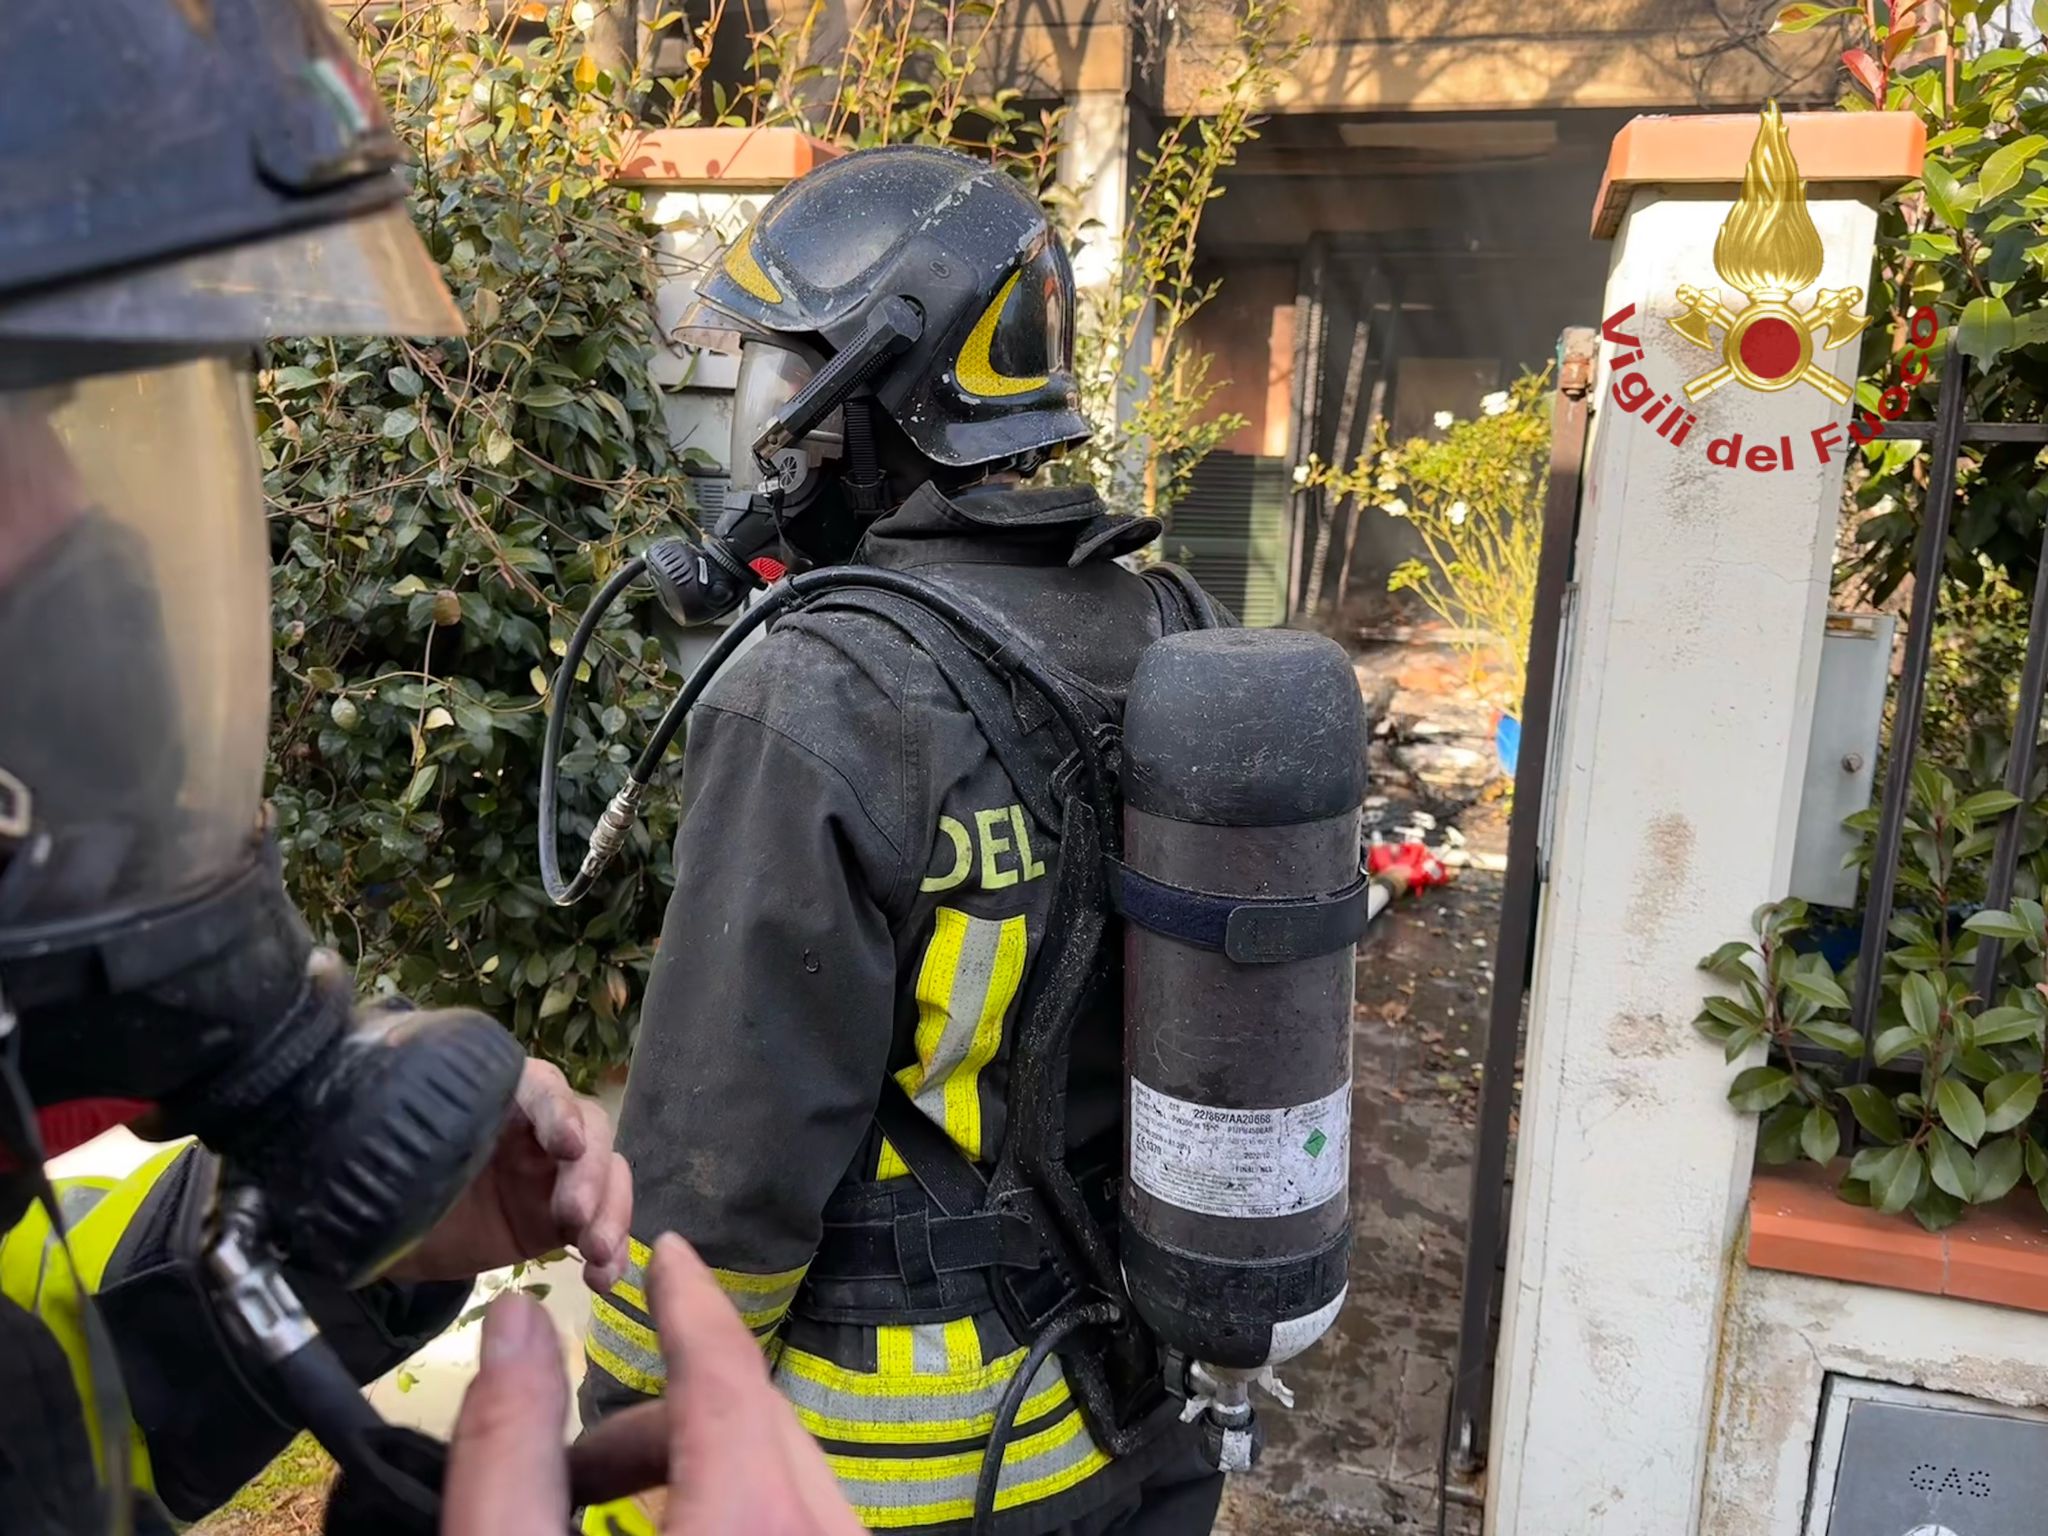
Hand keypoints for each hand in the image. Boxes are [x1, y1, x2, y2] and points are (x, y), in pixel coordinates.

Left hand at [384, 1058, 630, 1291]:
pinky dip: (610, 1253)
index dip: (558, 1110)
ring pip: (606, 1176)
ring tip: (598, 1255)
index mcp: (495, 1096)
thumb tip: (401, 1090)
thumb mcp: (389, 1148)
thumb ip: (409, 1125)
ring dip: (612, 1212)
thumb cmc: (380, 1182)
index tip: (566, 1145)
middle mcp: (535, 1127)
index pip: (540, 1086)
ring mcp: (551, 1174)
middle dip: (590, 1171)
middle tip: (574, 1216)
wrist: (375, 1241)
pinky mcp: (558, 1220)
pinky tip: (602, 1281)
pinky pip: (599, 1226)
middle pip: (588, 1131)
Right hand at [442, 1233, 863, 1535]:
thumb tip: (520, 1319)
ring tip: (607, 1507)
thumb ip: (508, 1455)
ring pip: (787, 1474)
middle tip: (574, 1468)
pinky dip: (745, 1510)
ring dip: (703, 1466)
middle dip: (664, 1416)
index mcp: (749, 1521)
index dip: (689, 1300)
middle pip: (757, 1422)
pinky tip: (677, 1533)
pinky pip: (804, 1522)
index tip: (666, 1253)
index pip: (727, 1368)